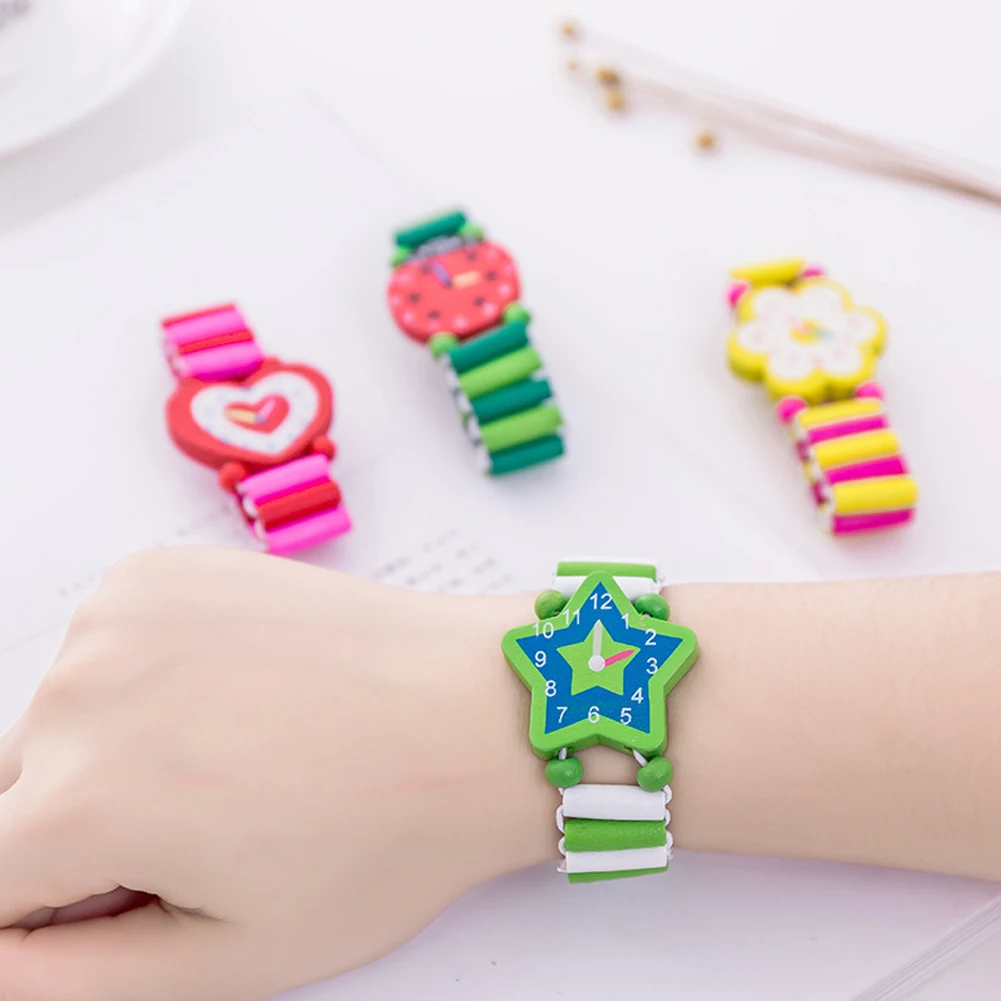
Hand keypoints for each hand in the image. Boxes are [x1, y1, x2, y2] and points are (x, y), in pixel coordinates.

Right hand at [0, 548, 550, 1000]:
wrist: (474, 709)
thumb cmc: (385, 833)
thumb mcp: (230, 955)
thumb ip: (71, 977)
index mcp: (84, 801)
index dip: (49, 909)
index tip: (130, 891)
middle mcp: (81, 691)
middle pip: (15, 796)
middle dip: (75, 829)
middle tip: (203, 827)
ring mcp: (120, 614)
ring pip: (56, 719)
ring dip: (108, 750)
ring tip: (230, 757)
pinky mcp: (158, 572)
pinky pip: (103, 648)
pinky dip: (140, 680)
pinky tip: (233, 695)